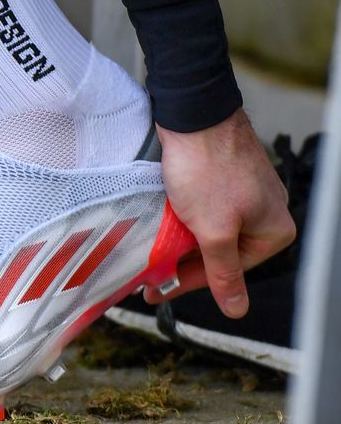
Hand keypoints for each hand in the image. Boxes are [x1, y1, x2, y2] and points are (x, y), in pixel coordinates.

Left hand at [147, 108, 295, 317]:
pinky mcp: (222, 177)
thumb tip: (237, 309)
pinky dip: (181, 218)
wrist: (192, 114)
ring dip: (179, 240)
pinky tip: (160, 222)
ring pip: (207, 229)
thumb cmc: (208, 168)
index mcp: (274, 230)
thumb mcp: (214, 230)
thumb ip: (224, 271)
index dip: (190, 281)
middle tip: (149, 273)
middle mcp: (264, 212)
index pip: (229, 270)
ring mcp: (243, 193)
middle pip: (219, 251)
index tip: (158, 290)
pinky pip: (201, 209)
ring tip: (150, 249)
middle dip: (183, 261)